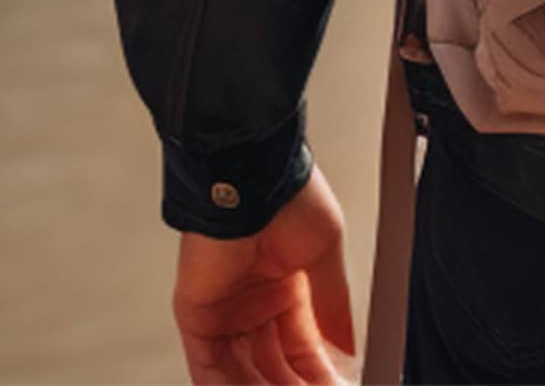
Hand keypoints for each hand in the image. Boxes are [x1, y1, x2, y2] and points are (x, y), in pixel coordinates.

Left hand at [174, 166, 356, 385]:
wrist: (254, 180)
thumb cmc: (290, 200)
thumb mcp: (325, 257)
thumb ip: (332, 307)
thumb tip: (348, 347)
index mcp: (286, 287)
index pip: (302, 348)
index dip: (318, 374)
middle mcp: (253, 303)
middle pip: (273, 365)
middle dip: (292, 385)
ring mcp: (223, 312)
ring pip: (241, 372)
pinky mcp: (196, 316)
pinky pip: (207, 367)